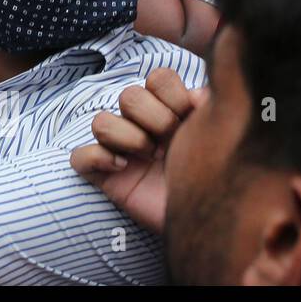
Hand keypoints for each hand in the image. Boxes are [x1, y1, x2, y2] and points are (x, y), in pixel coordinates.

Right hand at [69, 68, 205, 234]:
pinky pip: (78, 157)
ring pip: (100, 121)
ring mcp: (119, 148)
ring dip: (128, 139)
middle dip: (154, 120)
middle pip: (128, 95)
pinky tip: (122, 169)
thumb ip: (213, 109)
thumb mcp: (222, 140)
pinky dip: (97, 158)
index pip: (158, 78)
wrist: (209, 224)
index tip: (189, 120)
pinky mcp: (103, 174)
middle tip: (170, 145)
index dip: (172, 95)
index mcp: (170, 110)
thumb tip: (197, 95)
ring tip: (150, 160)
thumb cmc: (216, 180)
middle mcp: (142, 125)